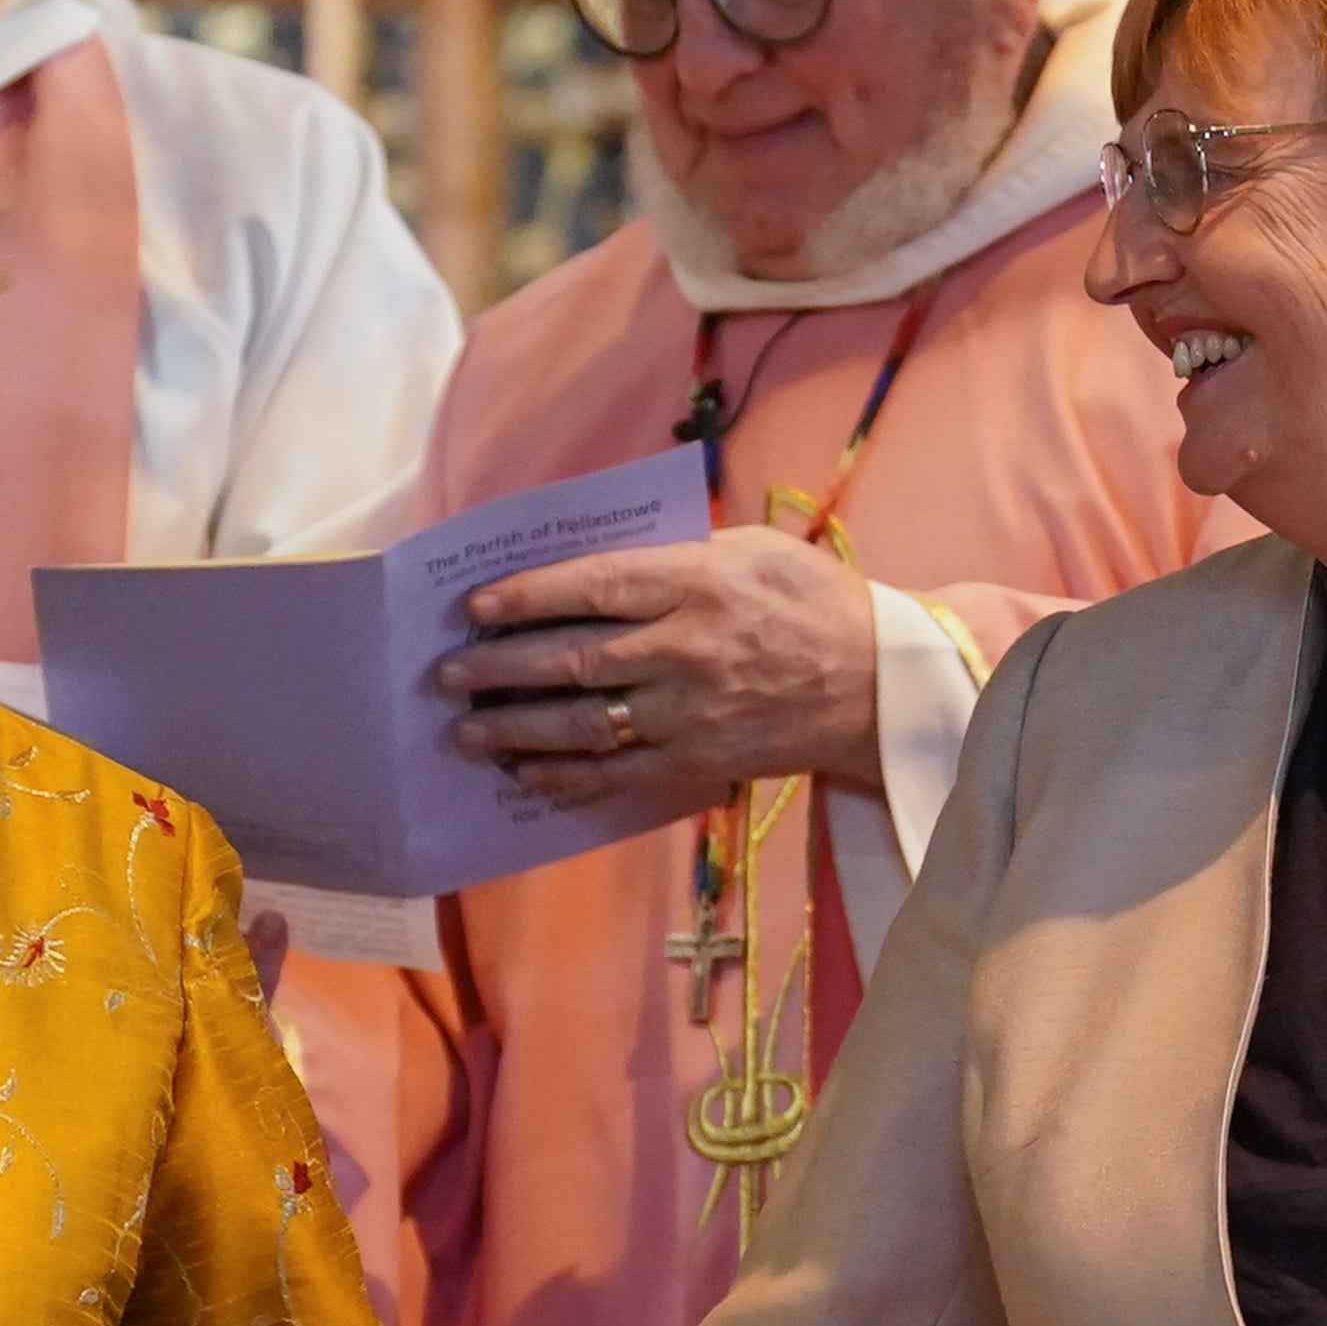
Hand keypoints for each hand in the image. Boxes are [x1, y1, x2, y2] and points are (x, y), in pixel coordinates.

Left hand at [429, 530, 884, 826]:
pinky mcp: (700, 761)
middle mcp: (689, 649)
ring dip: (516, 729)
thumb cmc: (814, 602)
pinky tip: (526, 774)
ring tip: (466, 730)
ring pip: (585, 723)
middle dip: (500, 668)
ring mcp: (692, 712)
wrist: (880, 685)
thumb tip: (596, 559)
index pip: (593, 586)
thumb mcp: (753, 548)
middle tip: (445, 675)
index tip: (475, 606)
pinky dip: (567, 777)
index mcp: (699, 583)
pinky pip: (619, 775)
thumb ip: (677, 551)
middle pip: (574, 658)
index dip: (527, 597)